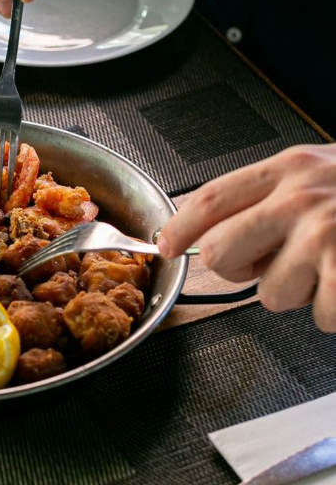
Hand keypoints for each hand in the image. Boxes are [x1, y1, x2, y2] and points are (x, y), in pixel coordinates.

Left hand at [158, 144, 335, 331]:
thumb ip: (267, 195)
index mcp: (288, 169)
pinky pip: (318, 316)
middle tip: (266, 261)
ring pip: (269, 294)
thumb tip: (209, 231)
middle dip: (236, 269)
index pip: (209, 199)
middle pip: (220, 254)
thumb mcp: (318, 170)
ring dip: (297, 291)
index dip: (178, 227)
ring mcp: (327, 237)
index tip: (165, 246)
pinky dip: (334, 309)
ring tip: (329, 265)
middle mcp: (301, 200)